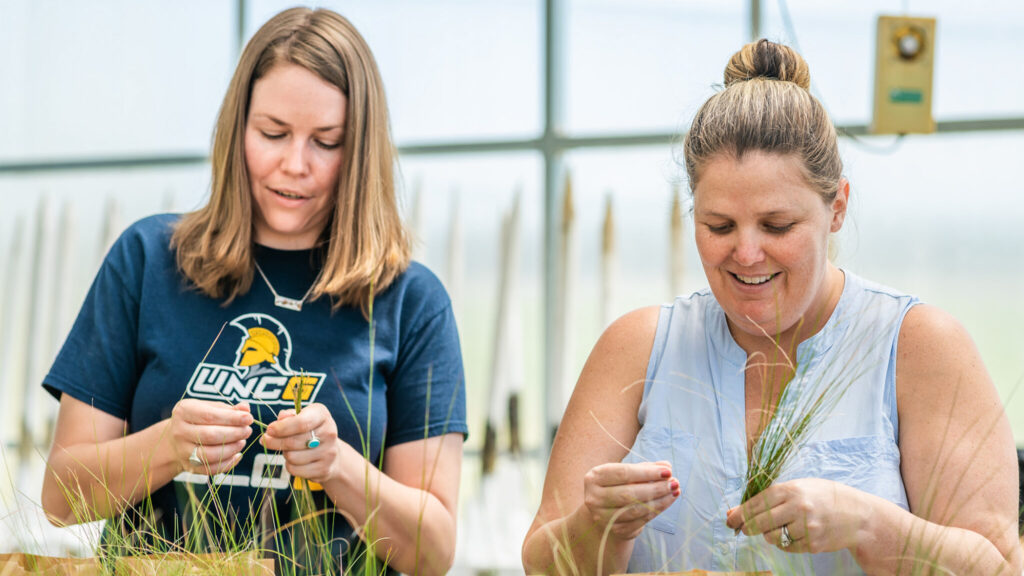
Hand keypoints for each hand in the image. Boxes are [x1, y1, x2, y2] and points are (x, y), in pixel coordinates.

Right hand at [169, 399, 252, 473]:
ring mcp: (183, 451)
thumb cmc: (199, 419)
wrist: (176, 438)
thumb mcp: (210, 407)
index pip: (210, 415)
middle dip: (234, 433)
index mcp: (184, 412)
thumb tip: (246, 408)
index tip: (248, 418)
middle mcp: (180, 432)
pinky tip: (237, 455)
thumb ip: (228, 408)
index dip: (232, 418)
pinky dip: (227, 463)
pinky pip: (211, 469)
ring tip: (242, 441)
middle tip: (248, 430)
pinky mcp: (189, 466)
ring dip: (232, 449)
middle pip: (210, 435)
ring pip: (210, 454)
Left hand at [261, 403, 345, 484]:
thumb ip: (289, 416)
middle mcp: (329, 433)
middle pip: (293, 442)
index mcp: (322, 415)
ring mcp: (328, 453)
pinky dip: (289, 466)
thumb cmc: (309, 430)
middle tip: (265, 440)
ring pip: (292, 457)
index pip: (301, 423)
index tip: (269, 430)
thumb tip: (280, 418)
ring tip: (287, 450)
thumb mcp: (301, 416)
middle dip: (274, 442)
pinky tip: (294, 460)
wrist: (330, 452)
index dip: (282, 428)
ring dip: (284, 454)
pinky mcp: (324, 469)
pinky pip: (295, 470)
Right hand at [581, 460, 679, 540]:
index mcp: (594, 477)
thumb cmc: (618, 485)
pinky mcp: (615, 530)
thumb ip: (645, 468)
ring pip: (635, 509)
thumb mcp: (627, 472)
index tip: (667, 471)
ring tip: (674, 491)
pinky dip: (656, 511)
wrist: (605, 509)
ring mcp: (603, 517)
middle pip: (629, 493)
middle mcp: (594, 498)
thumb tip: (666, 465)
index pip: (623, 473)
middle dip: (655, 488)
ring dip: (659, 500)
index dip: (647, 472)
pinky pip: (640, 521)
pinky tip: (667, 501)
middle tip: (674, 483)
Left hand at [725, 478, 868, 553]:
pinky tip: (793, 533)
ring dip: (769, 535)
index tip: (729, 520)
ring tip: (778, 527)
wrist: (858, 514)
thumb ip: (768, 498)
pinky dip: (785, 542)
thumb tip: (733, 512)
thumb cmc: (822, 496)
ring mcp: (807, 527)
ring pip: (772, 537)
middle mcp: (799, 508)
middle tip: (744, 529)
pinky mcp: (813, 544)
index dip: (740, 513)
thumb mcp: (797, 488)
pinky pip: (787, 547)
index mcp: (792, 489)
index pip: (757, 503)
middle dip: (747, 527)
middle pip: (760, 522)